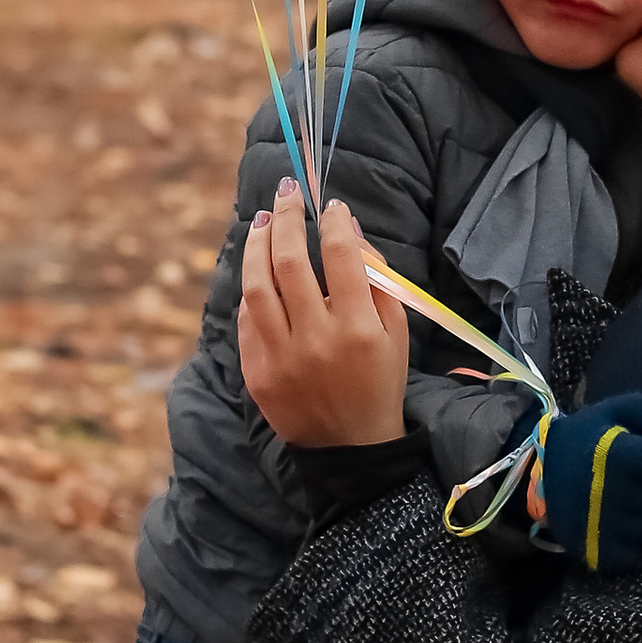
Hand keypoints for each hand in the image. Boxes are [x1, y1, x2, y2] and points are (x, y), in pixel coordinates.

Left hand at [238, 184, 410, 448]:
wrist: (350, 448)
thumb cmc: (378, 382)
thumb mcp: (395, 332)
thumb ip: (378, 280)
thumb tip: (349, 230)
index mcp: (357, 329)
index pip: (340, 256)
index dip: (334, 223)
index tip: (332, 207)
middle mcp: (315, 340)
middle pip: (288, 261)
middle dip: (286, 218)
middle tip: (287, 194)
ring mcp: (280, 357)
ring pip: (255, 285)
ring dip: (256, 245)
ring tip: (261, 220)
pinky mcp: (256, 373)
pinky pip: (246, 319)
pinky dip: (252, 289)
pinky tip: (258, 270)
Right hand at [535, 392, 641, 575]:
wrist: (538, 472)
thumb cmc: (591, 436)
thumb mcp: (622, 408)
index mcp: (611, 455)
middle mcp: (605, 495)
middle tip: (629, 475)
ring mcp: (600, 529)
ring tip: (620, 497)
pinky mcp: (598, 554)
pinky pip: (636, 549)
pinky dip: (631, 537)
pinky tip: (614, 520)